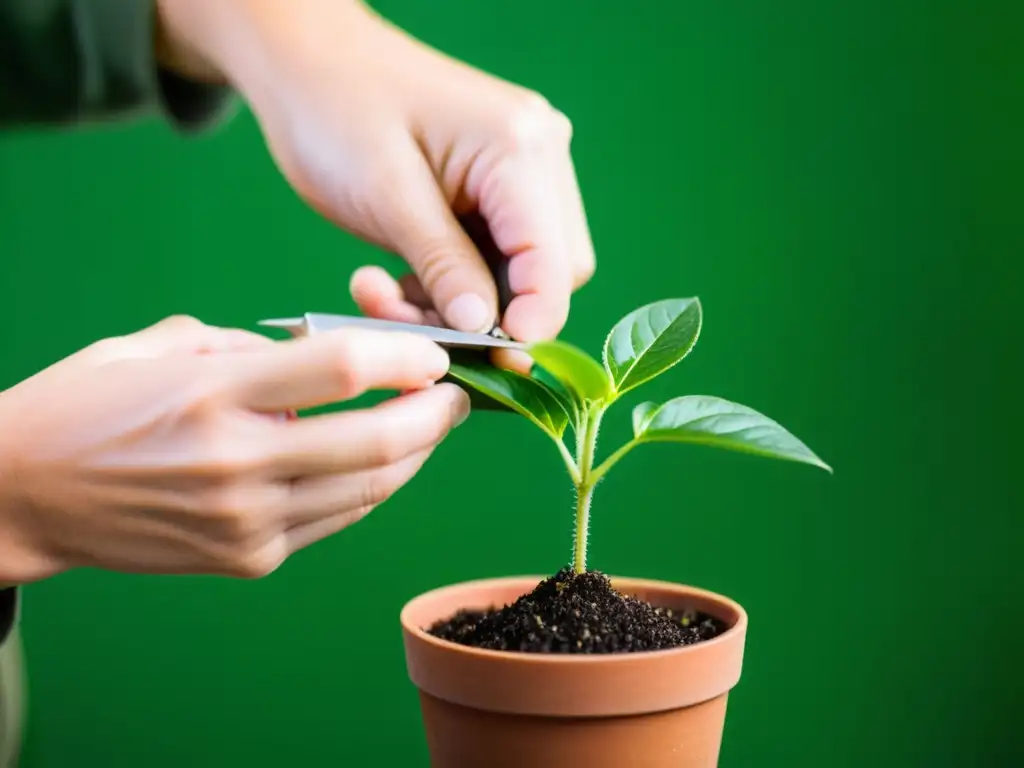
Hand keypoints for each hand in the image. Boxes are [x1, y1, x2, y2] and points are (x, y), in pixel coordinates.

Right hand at [0, 316, 467, 583]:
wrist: (25, 495)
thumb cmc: (88, 406)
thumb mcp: (157, 346)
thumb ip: (246, 347)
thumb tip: (317, 356)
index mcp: (214, 393)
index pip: (343, 370)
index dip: (405, 356)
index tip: (432, 353)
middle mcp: (238, 462)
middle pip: (378, 441)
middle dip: (435, 417)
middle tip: (455, 397)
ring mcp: (246, 520)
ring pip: (369, 490)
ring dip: (414, 456)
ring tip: (427, 427)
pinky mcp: (250, 557)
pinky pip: (336, 519)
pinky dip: (368, 488)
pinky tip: (378, 463)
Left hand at [156, 0, 595, 367]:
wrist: (307, 61)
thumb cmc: (335, 112)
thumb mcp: (386, 197)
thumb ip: (445, 266)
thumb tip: (488, 330)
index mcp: (518, 148)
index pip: (555, 259)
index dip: (534, 318)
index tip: (493, 361)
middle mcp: (538, 153)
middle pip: (551, 268)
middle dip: (492, 313)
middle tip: (414, 323)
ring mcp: (522, 165)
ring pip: (522, 268)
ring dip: (464, 301)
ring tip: (388, 294)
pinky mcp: (498, 182)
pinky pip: (496, 253)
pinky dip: (455, 281)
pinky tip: (403, 276)